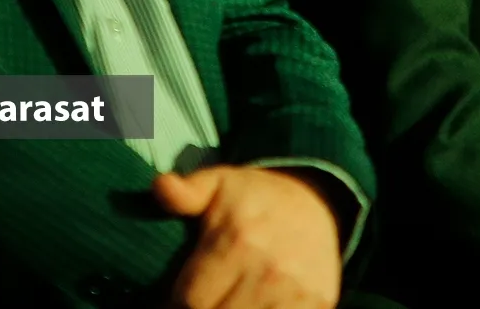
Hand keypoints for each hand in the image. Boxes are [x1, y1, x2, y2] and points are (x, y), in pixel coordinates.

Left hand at [153, 165, 342, 308]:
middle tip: (201, 299)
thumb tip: (161, 186)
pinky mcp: (318, 304)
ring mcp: (297, 290)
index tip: (174, 298)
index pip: (190, 299)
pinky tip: (250, 302)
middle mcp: (270, 268)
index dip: (174, 303)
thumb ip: (188, 192)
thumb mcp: (219, 183)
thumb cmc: (255, 199)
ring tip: (225, 299)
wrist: (317, 204)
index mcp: (240, 238)